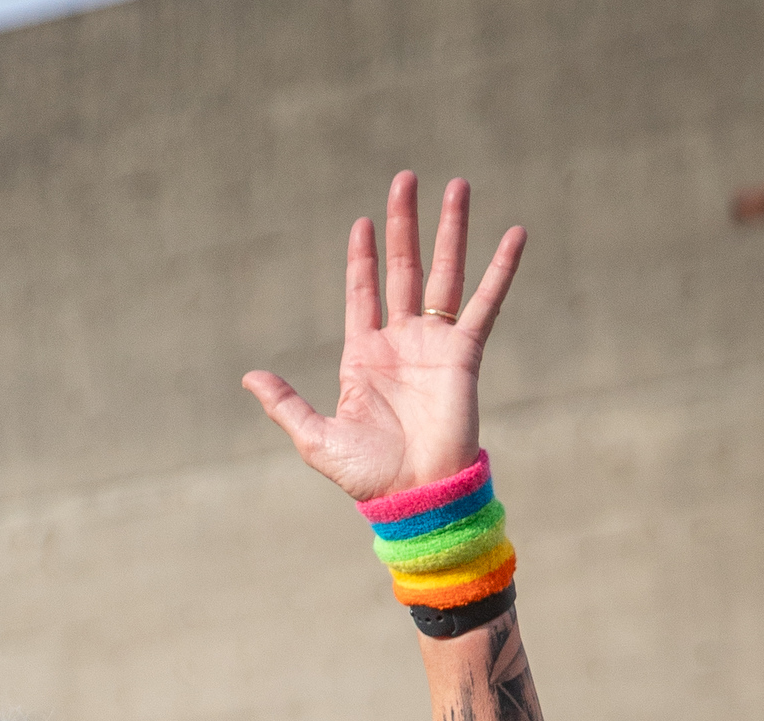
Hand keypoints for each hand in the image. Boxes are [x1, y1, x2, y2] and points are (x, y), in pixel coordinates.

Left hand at [243, 170, 524, 503]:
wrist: (416, 497)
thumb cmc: (368, 477)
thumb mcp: (316, 439)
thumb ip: (285, 404)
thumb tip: (249, 378)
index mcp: (363, 356)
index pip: (363, 292)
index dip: (362, 257)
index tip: (362, 221)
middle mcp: (400, 342)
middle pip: (402, 267)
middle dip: (403, 223)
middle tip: (405, 179)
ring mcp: (434, 344)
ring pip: (443, 273)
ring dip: (450, 229)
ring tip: (456, 185)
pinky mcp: (465, 354)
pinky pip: (486, 303)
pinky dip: (501, 269)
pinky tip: (514, 233)